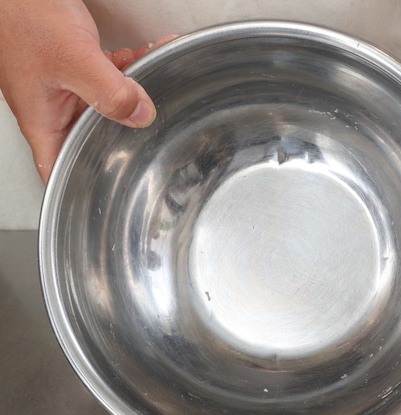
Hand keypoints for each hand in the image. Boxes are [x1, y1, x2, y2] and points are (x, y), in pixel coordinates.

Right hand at [0, 0, 171, 181]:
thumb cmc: (23, 15)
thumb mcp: (73, 59)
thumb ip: (110, 92)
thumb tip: (142, 116)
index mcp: (44, 120)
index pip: (59, 169)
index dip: (81, 188)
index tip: (113, 195)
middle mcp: (53, 107)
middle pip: (93, 137)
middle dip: (127, 135)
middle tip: (156, 137)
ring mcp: (64, 86)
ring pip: (107, 104)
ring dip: (136, 95)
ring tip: (162, 85)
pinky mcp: (75, 63)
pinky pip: (110, 74)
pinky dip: (131, 67)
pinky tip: (151, 55)